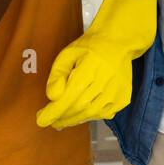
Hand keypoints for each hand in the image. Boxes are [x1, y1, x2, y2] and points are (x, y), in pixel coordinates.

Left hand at [36, 0, 156, 129]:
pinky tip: (80, 113)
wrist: (117, 44)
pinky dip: (88, 117)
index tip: (41, 120)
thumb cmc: (89, 48)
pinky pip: (102, 115)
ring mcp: (116, 92)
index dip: (54, 111)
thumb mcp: (67, 54)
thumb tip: (53, 97)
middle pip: (79, 107)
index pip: (69, 96)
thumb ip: (57, 75)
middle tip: (50, 120)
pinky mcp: (122, 99)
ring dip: (74, 119)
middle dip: (61, 117)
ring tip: (62, 120)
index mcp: (90, 67)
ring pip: (90, 114)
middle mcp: (105, 82)